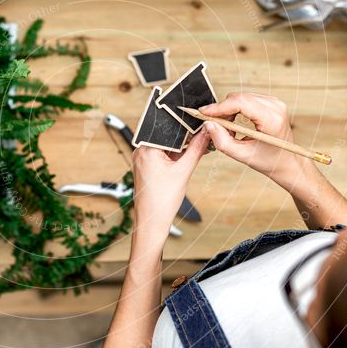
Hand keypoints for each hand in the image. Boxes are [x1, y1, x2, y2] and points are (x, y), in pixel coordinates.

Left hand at [131, 129, 210, 245]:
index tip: (199, 125)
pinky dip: (174, 156)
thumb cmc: (161, 201)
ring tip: (195, 151)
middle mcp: (140, 151)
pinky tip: (185, 160)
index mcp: (146, 148)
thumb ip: (196, 148)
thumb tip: (206, 133)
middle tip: (201, 138)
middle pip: (167, 135)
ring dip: (180, 147)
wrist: (152, 222)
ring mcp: (142, 159)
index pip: (168, 127)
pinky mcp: (146, 167)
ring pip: (165, 145)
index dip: (185, 124)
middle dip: (184, 136)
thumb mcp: (184, 171)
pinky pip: (162, 154)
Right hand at [201, 93, 316, 191]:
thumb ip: (222, 141)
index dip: (219, 107)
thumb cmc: (269, 161)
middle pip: (239, 98)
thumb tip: (208, 124)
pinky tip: (235, 123)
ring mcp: (275, 103)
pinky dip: (236, 109)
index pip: (241, 103)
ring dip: (229, 109)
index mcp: (272, 120)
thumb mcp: (243, 155)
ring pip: (241, 97)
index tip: (204, 112)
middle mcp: (276, 107)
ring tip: (227, 128)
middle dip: (222, 109)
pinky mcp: (272, 102)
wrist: (288, 162)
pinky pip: (247, 99)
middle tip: (213, 124)